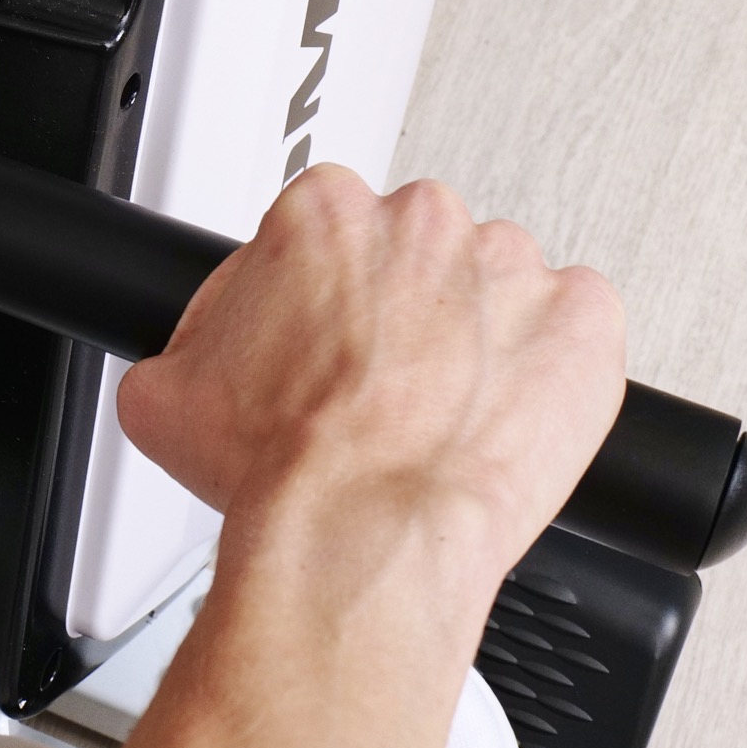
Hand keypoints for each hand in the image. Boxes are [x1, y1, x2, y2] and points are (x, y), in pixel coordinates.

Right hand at [117, 164, 626, 596]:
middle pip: (412, 248)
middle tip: (378, 383)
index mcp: (322, 213)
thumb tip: (190, 354)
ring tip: (442, 411)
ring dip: (474, 336)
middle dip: (398, 308)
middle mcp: (419, 221)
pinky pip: (576, 323)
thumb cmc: (281, 465)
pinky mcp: (581, 322)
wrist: (359, 534)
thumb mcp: (165, 393)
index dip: (319, 291)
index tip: (324, 337)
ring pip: (493, 285)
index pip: (324, 226)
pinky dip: (551, 365)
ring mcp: (509, 266)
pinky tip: (506, 412)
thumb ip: (186, 343)